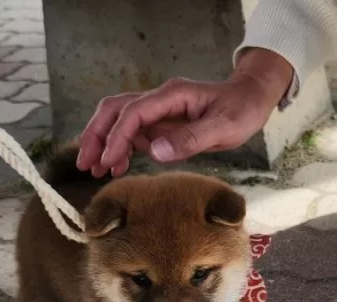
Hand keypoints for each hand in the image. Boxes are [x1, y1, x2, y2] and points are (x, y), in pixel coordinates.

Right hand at [77, 48, 293, 176]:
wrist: (250, 99)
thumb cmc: (241, 110)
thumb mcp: (223, 127)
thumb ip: (190, 139)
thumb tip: (155, 152)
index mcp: (172, 96)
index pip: (134, 113)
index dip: (117, 136)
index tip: (108, 161)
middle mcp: (161, 100)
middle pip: (116, 110)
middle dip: (97, 135)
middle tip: (85, 163)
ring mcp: (160, 111)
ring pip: (120, 120)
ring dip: (104, 142)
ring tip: (95, 170)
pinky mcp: (163, 124)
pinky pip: (135, 133)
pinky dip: (122, 148)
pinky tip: (117, 167)